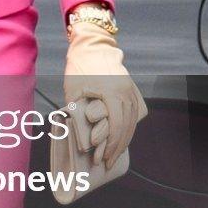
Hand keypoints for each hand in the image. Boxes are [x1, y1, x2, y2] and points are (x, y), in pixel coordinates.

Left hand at [63, 26, 145, 172]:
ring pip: (132, 121)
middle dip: (117, 147)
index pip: (115, 125)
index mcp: (111, 92)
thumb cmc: (78, 67)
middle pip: (126, 126)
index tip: (102, 158)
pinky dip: (128, 128)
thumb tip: (80, 138)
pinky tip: (122, 138)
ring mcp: (130, 90)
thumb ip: (78, 114)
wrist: (91, 46)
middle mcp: (124, 92)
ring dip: (124, 140)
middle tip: (107, 162)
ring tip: (115, 154)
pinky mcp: (130, 89)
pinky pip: (133, 113)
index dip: (109, 145)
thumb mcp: (73, 91)